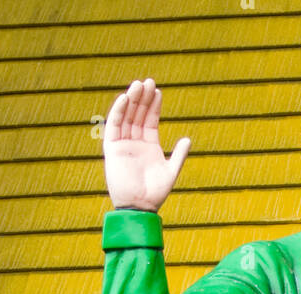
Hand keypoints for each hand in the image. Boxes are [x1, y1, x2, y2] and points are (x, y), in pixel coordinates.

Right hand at [103, 77, 190, 212]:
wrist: (139, 206)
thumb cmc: (155, 193)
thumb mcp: (171, 172)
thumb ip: (178, 155)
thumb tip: (188, 139)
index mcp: (149, 146)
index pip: (150, 120)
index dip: (154, 106)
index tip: (158, 91)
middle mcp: (135, 142)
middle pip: (138, 114)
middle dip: (143, 98)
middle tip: (148, 81)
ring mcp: (123, 144)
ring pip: (127, 116)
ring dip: (132, 100)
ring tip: (138, 85)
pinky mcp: (112, 148)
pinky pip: (114, 126)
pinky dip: (118, 111)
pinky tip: (125, 98)